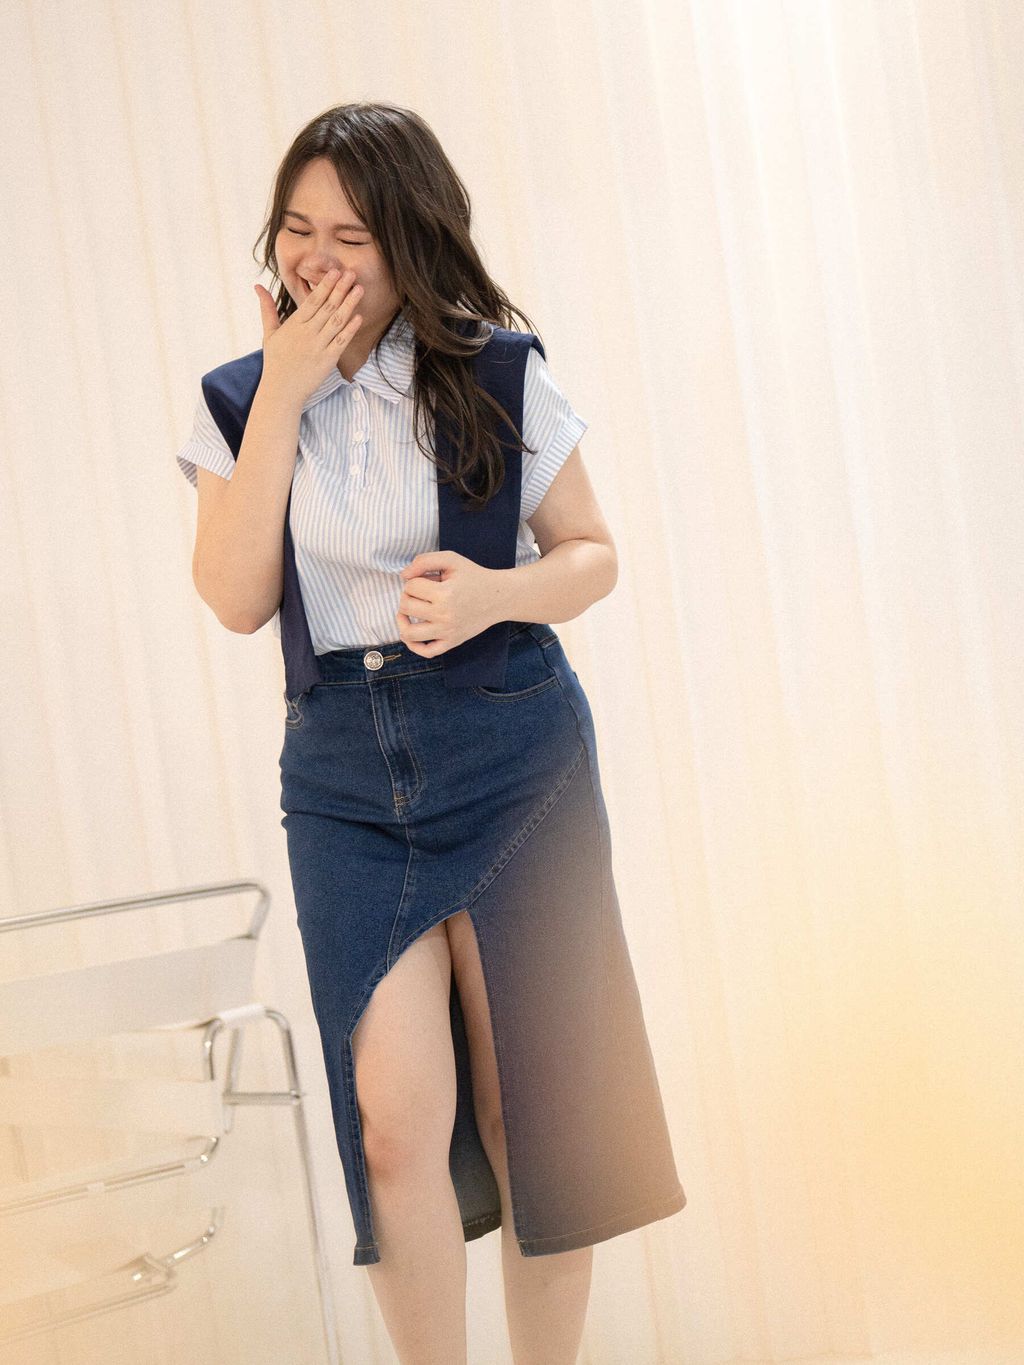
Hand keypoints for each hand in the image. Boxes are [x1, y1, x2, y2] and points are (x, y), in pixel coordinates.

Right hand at [253, 267, 363, 402]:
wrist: (282, 391)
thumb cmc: (275, 361)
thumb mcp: (269, 333)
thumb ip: (267, 308)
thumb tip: (257, 286)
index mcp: (294, 325)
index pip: (312, 301)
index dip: (325, 285)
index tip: (335, 272)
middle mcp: (307, 334)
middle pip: (327, 307)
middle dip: (340, 289)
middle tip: (351, 273)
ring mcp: (319, 347)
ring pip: (336, 321)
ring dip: (349, 304)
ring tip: (359, 289)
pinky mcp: (328, 360)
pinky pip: (341, 342)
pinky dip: (350, 329)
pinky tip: (359, 316)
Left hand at [396, 551, 507, 656]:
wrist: (498, 597)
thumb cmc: (473, 576)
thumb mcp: (451, 559)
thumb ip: (424, 560)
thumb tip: (404, 576)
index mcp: (444, 594)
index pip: (410, 587)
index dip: (414, 580)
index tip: (426, 580)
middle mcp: (445, 616)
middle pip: (406, 607)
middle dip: (407, 596)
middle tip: (419, 593)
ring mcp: (448, 632)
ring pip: (408, 633)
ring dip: (402, 620)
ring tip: (408, 613)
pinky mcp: (452, 642)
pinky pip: (426, 652)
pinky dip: (414, 645)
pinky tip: (414, 632)